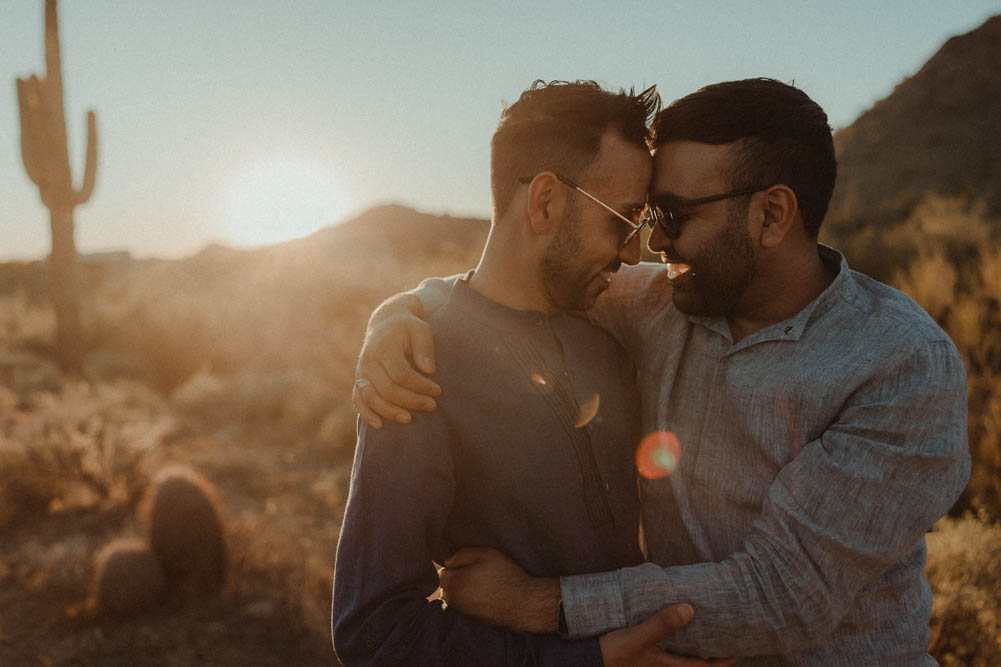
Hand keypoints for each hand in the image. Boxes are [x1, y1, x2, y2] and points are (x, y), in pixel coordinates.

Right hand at [353, 294, 440, 428]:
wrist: (386, 322)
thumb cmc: (408, 327)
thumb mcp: (421, 329)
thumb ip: (424, 348)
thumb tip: (429, 371)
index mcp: (384, 346)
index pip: (401, 374)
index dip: (420, 386)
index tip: (438, 391)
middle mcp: (369, 360)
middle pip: (387, 389)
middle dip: (411, 401)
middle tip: (432, 406)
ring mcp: (361, 371)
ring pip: (371, 398)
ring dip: (390, 412)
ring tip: (410, 419)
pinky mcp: (359, 379)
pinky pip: (357, 400)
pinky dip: (366, 414)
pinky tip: (380, 426)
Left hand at [439, 547, 559, 632]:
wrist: (524, 604)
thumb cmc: (506, 576)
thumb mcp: (486, 554)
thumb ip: (462, 555)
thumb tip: (448, 562)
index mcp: (454, 582)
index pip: (443, 573)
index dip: (455, 566)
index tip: (469, 565)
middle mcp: (454, 600)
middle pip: (446, 587)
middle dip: (455, 580)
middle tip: (475, 574)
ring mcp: (462, 612)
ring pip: (454, 598)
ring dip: (462, 591)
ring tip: (480, 586)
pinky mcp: (472, 620)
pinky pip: (464, 608)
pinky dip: (470, 602)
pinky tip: (484, 597)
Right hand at [600, 605, 740, 666]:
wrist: (587, 661)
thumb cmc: (612, 653)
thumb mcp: (637, 637)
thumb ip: (662, 624)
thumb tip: (690, 609)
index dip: (728, 659)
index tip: (742, 646)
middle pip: (700, 663)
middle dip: (716, 652)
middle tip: (729, 633)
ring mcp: (657, 663)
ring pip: (687, 657)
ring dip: (699, 646)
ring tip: (709, 627)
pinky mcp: (647, 656)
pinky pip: (673, 650)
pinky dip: (682, 640)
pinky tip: (680, 625)